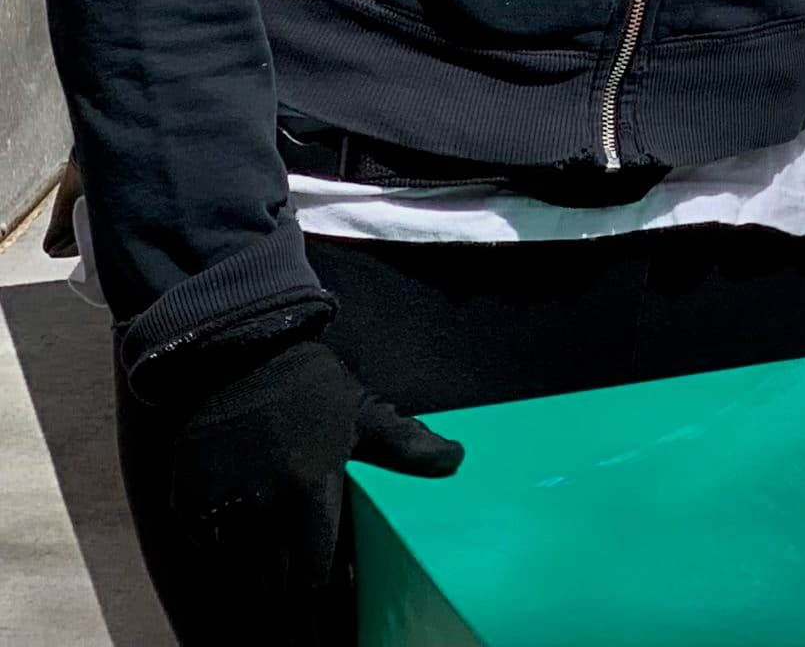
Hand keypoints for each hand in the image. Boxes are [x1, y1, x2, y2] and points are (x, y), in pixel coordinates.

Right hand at [167, 338, 461, 641]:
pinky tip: (246, 547)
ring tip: (282, 595)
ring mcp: (219, 509)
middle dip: (296, 611)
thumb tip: (457, 461)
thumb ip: (405, 443)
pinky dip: (228, 553)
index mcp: (310, 490)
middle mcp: (262, 509)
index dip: (327, 615)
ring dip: (265, 581)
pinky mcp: (185, 503)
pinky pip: (210, 548)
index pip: (319, 579)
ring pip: (245, 573)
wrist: (230, 348)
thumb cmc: (305, 383)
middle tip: (309, 635)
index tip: (335, 640)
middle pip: (279, 587)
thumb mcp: (360, 410)